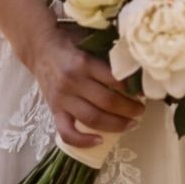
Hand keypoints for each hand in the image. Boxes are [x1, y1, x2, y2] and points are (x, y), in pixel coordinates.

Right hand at [22, 19, 145, 150]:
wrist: (40, 47)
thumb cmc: (70, 42)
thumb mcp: (90, 42)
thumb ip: (108, 55)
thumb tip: (136, 67)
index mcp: (84, 62)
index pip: (114, 80)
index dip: (133, 89)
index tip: (145, 93)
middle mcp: (73, 81)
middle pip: (107, 102)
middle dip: (129, 109)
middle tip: (141, 111)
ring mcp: (62, 98)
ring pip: (92, 118)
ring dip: (116, 125)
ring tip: (131, 124)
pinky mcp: (54, 110)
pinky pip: (67, 132)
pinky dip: (83, 141)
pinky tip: (99, 141)